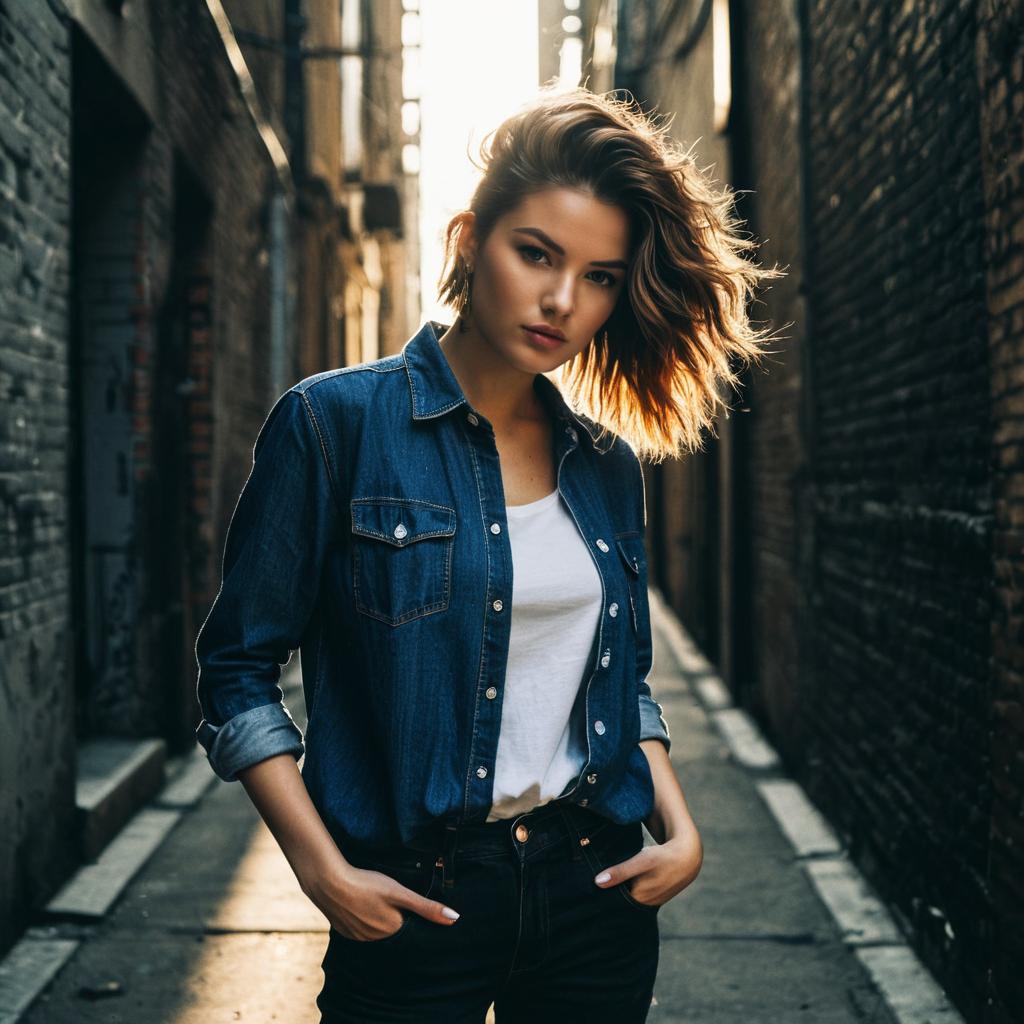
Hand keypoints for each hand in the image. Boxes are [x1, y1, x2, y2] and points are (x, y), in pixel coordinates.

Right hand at [300, 861, 460, 940]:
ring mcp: (357, 937)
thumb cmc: (366, 884)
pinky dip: (362, 918)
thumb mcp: (400, 892)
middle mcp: (374, 940)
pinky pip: (359, 928)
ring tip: (374, 900)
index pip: (409, 926)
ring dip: (378, 917)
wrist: (328, 882)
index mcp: (392, 931)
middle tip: (388, 897)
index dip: (410, 914)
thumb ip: (426, 907)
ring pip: (375, 929)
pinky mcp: (343, 931)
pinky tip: (360, 904)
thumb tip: (454, 919)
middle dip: (394, 916)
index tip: (407, 903)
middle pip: (392, 928)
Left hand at [593, 828, 702, 907]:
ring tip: (600, 886)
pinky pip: (634, 894)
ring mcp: (649, 900)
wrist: (688, 857)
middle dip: (606, 897)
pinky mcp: (653, 893)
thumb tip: (597, 883)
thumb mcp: (641, 861)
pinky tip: (618, 882)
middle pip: (619, 902)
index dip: (600, 899)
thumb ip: (620, 872)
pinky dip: (626, 889)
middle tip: (589, 891)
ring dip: (616, 893)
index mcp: (638, 899)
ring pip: (627, 898)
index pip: (612, 903)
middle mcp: (643, 904)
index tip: (585, 895)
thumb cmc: (663, 857)